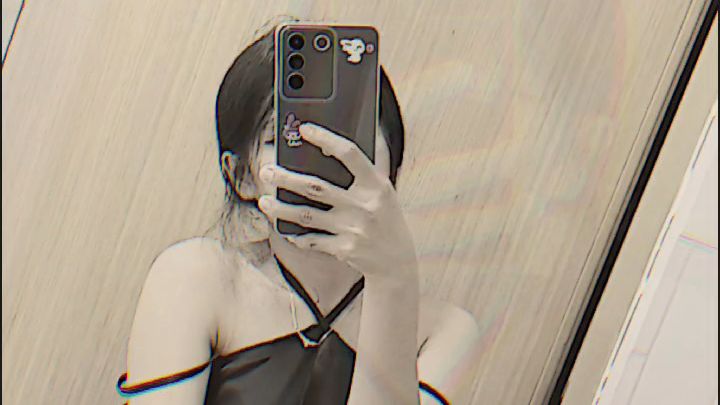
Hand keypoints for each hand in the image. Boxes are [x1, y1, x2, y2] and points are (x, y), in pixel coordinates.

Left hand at [257, 122, 417, 282]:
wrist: (398, 262)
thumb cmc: (386, 219)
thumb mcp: (386, 191)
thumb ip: (370, 167)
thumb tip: (357, 134)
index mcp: (377, 184)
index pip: (349, 154)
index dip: (326, 138)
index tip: (305, 129)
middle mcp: (365, 205)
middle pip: (316, 187)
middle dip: (286, 178)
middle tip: (265, 171)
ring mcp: (353, 229)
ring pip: (307, 216)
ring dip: (280, 209)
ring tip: (263, 202)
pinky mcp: (344, 249)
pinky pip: (312, 240)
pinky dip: (297, 236)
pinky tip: (284, 228)